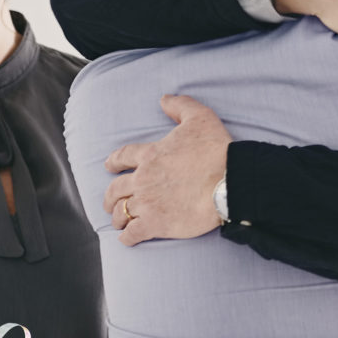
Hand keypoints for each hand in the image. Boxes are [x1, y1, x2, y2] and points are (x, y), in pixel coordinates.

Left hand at [103, 96, 231, 245]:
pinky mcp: (156, 224)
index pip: (123, 157)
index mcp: (151, 154)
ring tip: (118, 221)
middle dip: (110, 196)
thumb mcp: (200, 117)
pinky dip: (127, 237)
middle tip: (108, 202)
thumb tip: (164, 98)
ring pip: (122, 211)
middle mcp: (144, 179)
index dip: (113, 162)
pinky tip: (127, 238)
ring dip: (118, 216)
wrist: (229, 182)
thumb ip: (180, 105)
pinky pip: (132, 233)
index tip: (109, 166)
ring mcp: (148, 202)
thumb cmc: (216, 150)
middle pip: (116, 189)